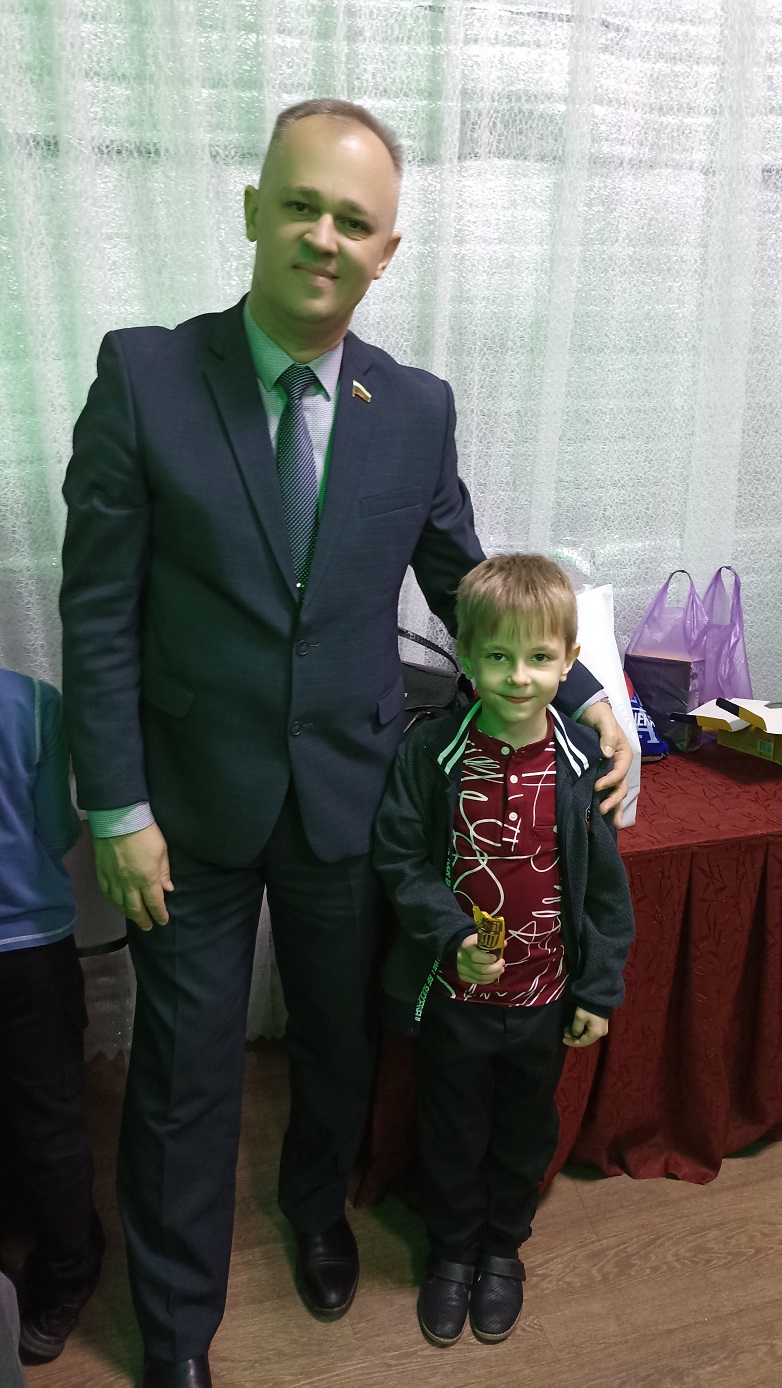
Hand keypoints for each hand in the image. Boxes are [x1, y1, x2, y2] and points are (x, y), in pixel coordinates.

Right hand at [93, 823, 172, 930]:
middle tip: (149, 926)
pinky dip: (114, 903)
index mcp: (147, 878)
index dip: (159, 914)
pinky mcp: (102, 874)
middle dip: (144, 920)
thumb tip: (167, 889)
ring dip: (129, 914)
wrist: (118, 818)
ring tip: (135, 917)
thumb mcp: (162, 850)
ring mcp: (114, 880)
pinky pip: (108, 895)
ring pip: (120, 905)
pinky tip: (119, 904)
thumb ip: (164, 872)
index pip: (154, 903)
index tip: (163, 920)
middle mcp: (129, 884)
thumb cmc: (145, 832)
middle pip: (136, 909)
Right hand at [456, 933, 504, 985]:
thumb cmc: (473, 944)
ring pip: (481, 977)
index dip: (488, 959)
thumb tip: (504, 943)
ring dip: (494, 975)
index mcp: (466, 947)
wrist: (459, 950)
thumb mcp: (481, 939)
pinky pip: (479, 982)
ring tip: (501, 970)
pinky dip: (489, 980)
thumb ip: (492, 941)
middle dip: (495, 968)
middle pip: (481, 969)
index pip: (476, 956)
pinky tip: (494, 975)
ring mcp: (462, 971)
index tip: (496, 957)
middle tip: (502, 964)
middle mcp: (462, 960)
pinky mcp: (464, 978)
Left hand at [563, 1006, 608, 1047]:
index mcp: (596, 1034)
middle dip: (575, 1038)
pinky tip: (577, 1028)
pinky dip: (583, 1031)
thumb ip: (576, 1029)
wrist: (599, 996)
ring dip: (578, 1034)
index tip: (563, 1040)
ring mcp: (603, 1029)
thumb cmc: (588, 1008)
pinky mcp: (602, 1024)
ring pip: (588, 1036)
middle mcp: (601, 1034)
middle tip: (565, 1034)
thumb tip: (575, 1034)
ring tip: (569, 1030)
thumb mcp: (579, 1017)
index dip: (572, 1043)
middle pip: (586, 1040)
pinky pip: (591, 1031)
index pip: (583, 1043)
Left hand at [578, 701, 631, 826]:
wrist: (589, 712)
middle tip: (600, 809)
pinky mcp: (602, 773)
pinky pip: (608, 790)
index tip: (596, 786)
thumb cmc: (599, 715)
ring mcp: (612, 770)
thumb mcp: (604, 721)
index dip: (611, 780)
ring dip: (614, 807)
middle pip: (621, 785)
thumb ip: (608, 735)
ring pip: (617, 792)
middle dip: (613, 800)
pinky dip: (608, 803)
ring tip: (610, 823)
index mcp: (624, 752)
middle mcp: (620, 764)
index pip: (620, 770)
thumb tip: (608, 753)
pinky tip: (606, 818)